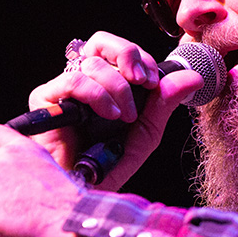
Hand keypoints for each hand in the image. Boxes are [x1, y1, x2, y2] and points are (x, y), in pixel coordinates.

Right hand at [28, 32, 202, 190]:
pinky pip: (74, 80)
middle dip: (129, 55)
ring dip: (118, 88)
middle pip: (101, 42)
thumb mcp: (146, 133)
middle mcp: (83, 82)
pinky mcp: (45, 99)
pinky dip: (98, 95)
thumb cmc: (110, 167)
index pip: (119, 51)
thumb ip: (164, 102)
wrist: (84, 194)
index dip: (140, 58)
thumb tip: (193, 77)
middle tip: (143, 81)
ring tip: (123, 117)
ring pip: (93, 63)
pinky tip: (109, 115)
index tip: (155, 82)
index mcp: (105, 84)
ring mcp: (63, 89)